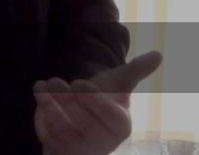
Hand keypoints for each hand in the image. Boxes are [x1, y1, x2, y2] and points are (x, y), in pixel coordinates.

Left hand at [32, 51, 161, 154]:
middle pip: (83, 121)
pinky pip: (49, 138)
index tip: (78, 82)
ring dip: (50, 106)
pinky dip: (41, 119)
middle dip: (66, 98)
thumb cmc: (103, 98)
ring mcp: (81, 149)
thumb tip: (158, 54)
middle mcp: (103, 142)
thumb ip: (137, 70)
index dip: (92, 99)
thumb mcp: (119, 82)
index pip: (109, 116)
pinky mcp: (62, 151)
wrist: (83, 116)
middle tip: (55, 80)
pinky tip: (40, 101)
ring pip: (63, 130)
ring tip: (41, 86)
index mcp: (121, 126)